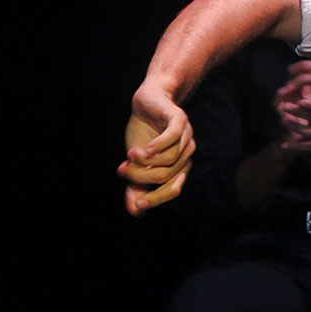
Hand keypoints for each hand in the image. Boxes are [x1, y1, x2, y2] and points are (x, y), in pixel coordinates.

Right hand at [119, 81, 194, 215]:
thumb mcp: (136, 163)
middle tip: (123, 167)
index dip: (154, 198)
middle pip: (165, 176)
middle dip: (140, 176)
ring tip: (130, 153)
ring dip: (144, 160)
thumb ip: (137, 185)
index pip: (172, 190)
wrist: (148, 100)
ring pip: (169, 160)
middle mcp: (186, 153)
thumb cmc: (143, 132)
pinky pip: (173, 137)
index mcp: (179, 165)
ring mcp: (186, 136)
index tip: (135, 198)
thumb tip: (135, 211)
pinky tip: (142, 148)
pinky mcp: (180, 119)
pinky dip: (156, 146)